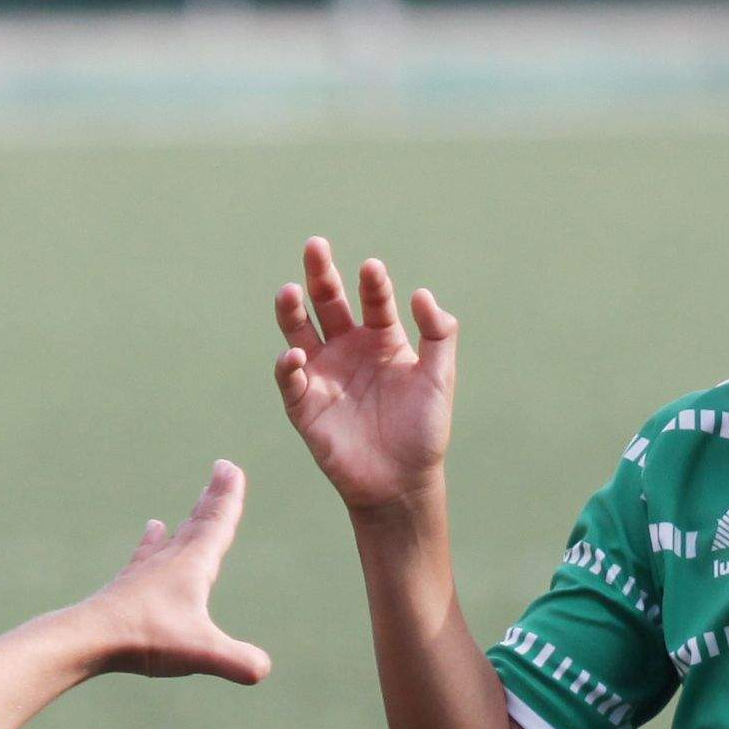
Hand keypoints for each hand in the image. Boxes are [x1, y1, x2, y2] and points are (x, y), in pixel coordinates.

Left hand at [76, 460, 271, 682]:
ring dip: (187, 522)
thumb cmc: (145, 638)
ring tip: (194, 503)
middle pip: (197, 524)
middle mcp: (169, 562)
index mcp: (192, 567)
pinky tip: (151, 532)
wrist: (87, 637)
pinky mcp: (127, 588)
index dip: (227, 498)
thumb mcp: (201, 652)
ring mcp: (145, 574)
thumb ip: (236, 660)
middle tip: (222, 471)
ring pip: (172, 539)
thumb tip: (261, 669)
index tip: (231, 467)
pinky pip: (145, 557)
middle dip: (213, 499)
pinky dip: (152, 543)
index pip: (216, 525)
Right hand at [270, 238, 456, 514]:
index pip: (373, 300)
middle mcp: (349, 349)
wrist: (403, 483)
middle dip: (320, 275)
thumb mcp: (440, 378)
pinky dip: (288, 366)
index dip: (373, 283)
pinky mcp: (305, 405)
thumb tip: (422, 294)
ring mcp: (324, 374)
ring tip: (289, 290)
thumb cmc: (424, 431)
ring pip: (299, 332)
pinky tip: (295, 355)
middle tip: (315, 245)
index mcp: (382, 339)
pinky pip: (290, 379)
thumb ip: (439, 334)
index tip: (372, 269)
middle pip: (328, 303)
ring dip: (291, 311)